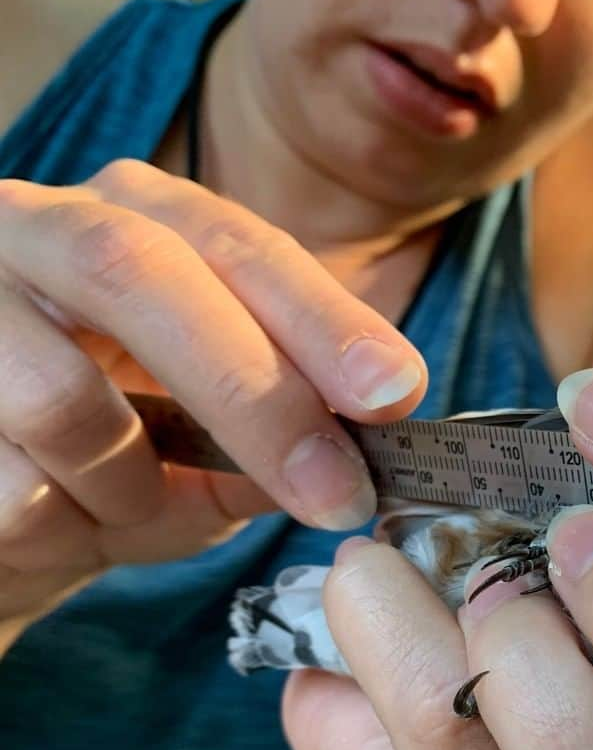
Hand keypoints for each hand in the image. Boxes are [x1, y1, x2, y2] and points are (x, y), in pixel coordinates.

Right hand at [0, 160, 425, 629]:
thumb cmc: (111, 469)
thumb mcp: (211, 448)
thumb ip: (280, 435)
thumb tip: (370, 452)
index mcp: (138, 222)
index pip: (242, 248)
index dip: (323, 319)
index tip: (396, 393)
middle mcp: (40, 228)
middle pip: (147, 275)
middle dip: (260, 396)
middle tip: (337, 492)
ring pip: (64, 401)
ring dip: (129, 489)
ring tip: (125, 511)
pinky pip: (8, 484)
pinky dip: (58, 527)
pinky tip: (53, 522)